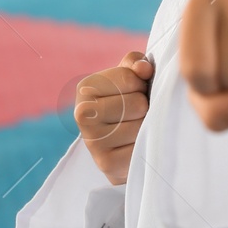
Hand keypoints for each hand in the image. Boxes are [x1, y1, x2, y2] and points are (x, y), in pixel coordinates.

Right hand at [73, 50, 151, 185]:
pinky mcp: (106, 164)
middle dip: (144, 107)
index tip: (135, 91)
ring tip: (136, 129)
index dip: (141, 84)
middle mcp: (81, 114)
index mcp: (85, 87)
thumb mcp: (130, 76)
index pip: (130, 78)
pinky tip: (136, 145)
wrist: (121, 146)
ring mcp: (92, 141)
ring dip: (146, 127)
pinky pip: (141, 148)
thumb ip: (136, 63)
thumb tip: (143, 68)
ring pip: (141, 126)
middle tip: (136, 114)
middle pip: (137, 103)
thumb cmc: (128, 102)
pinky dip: (145, 147)